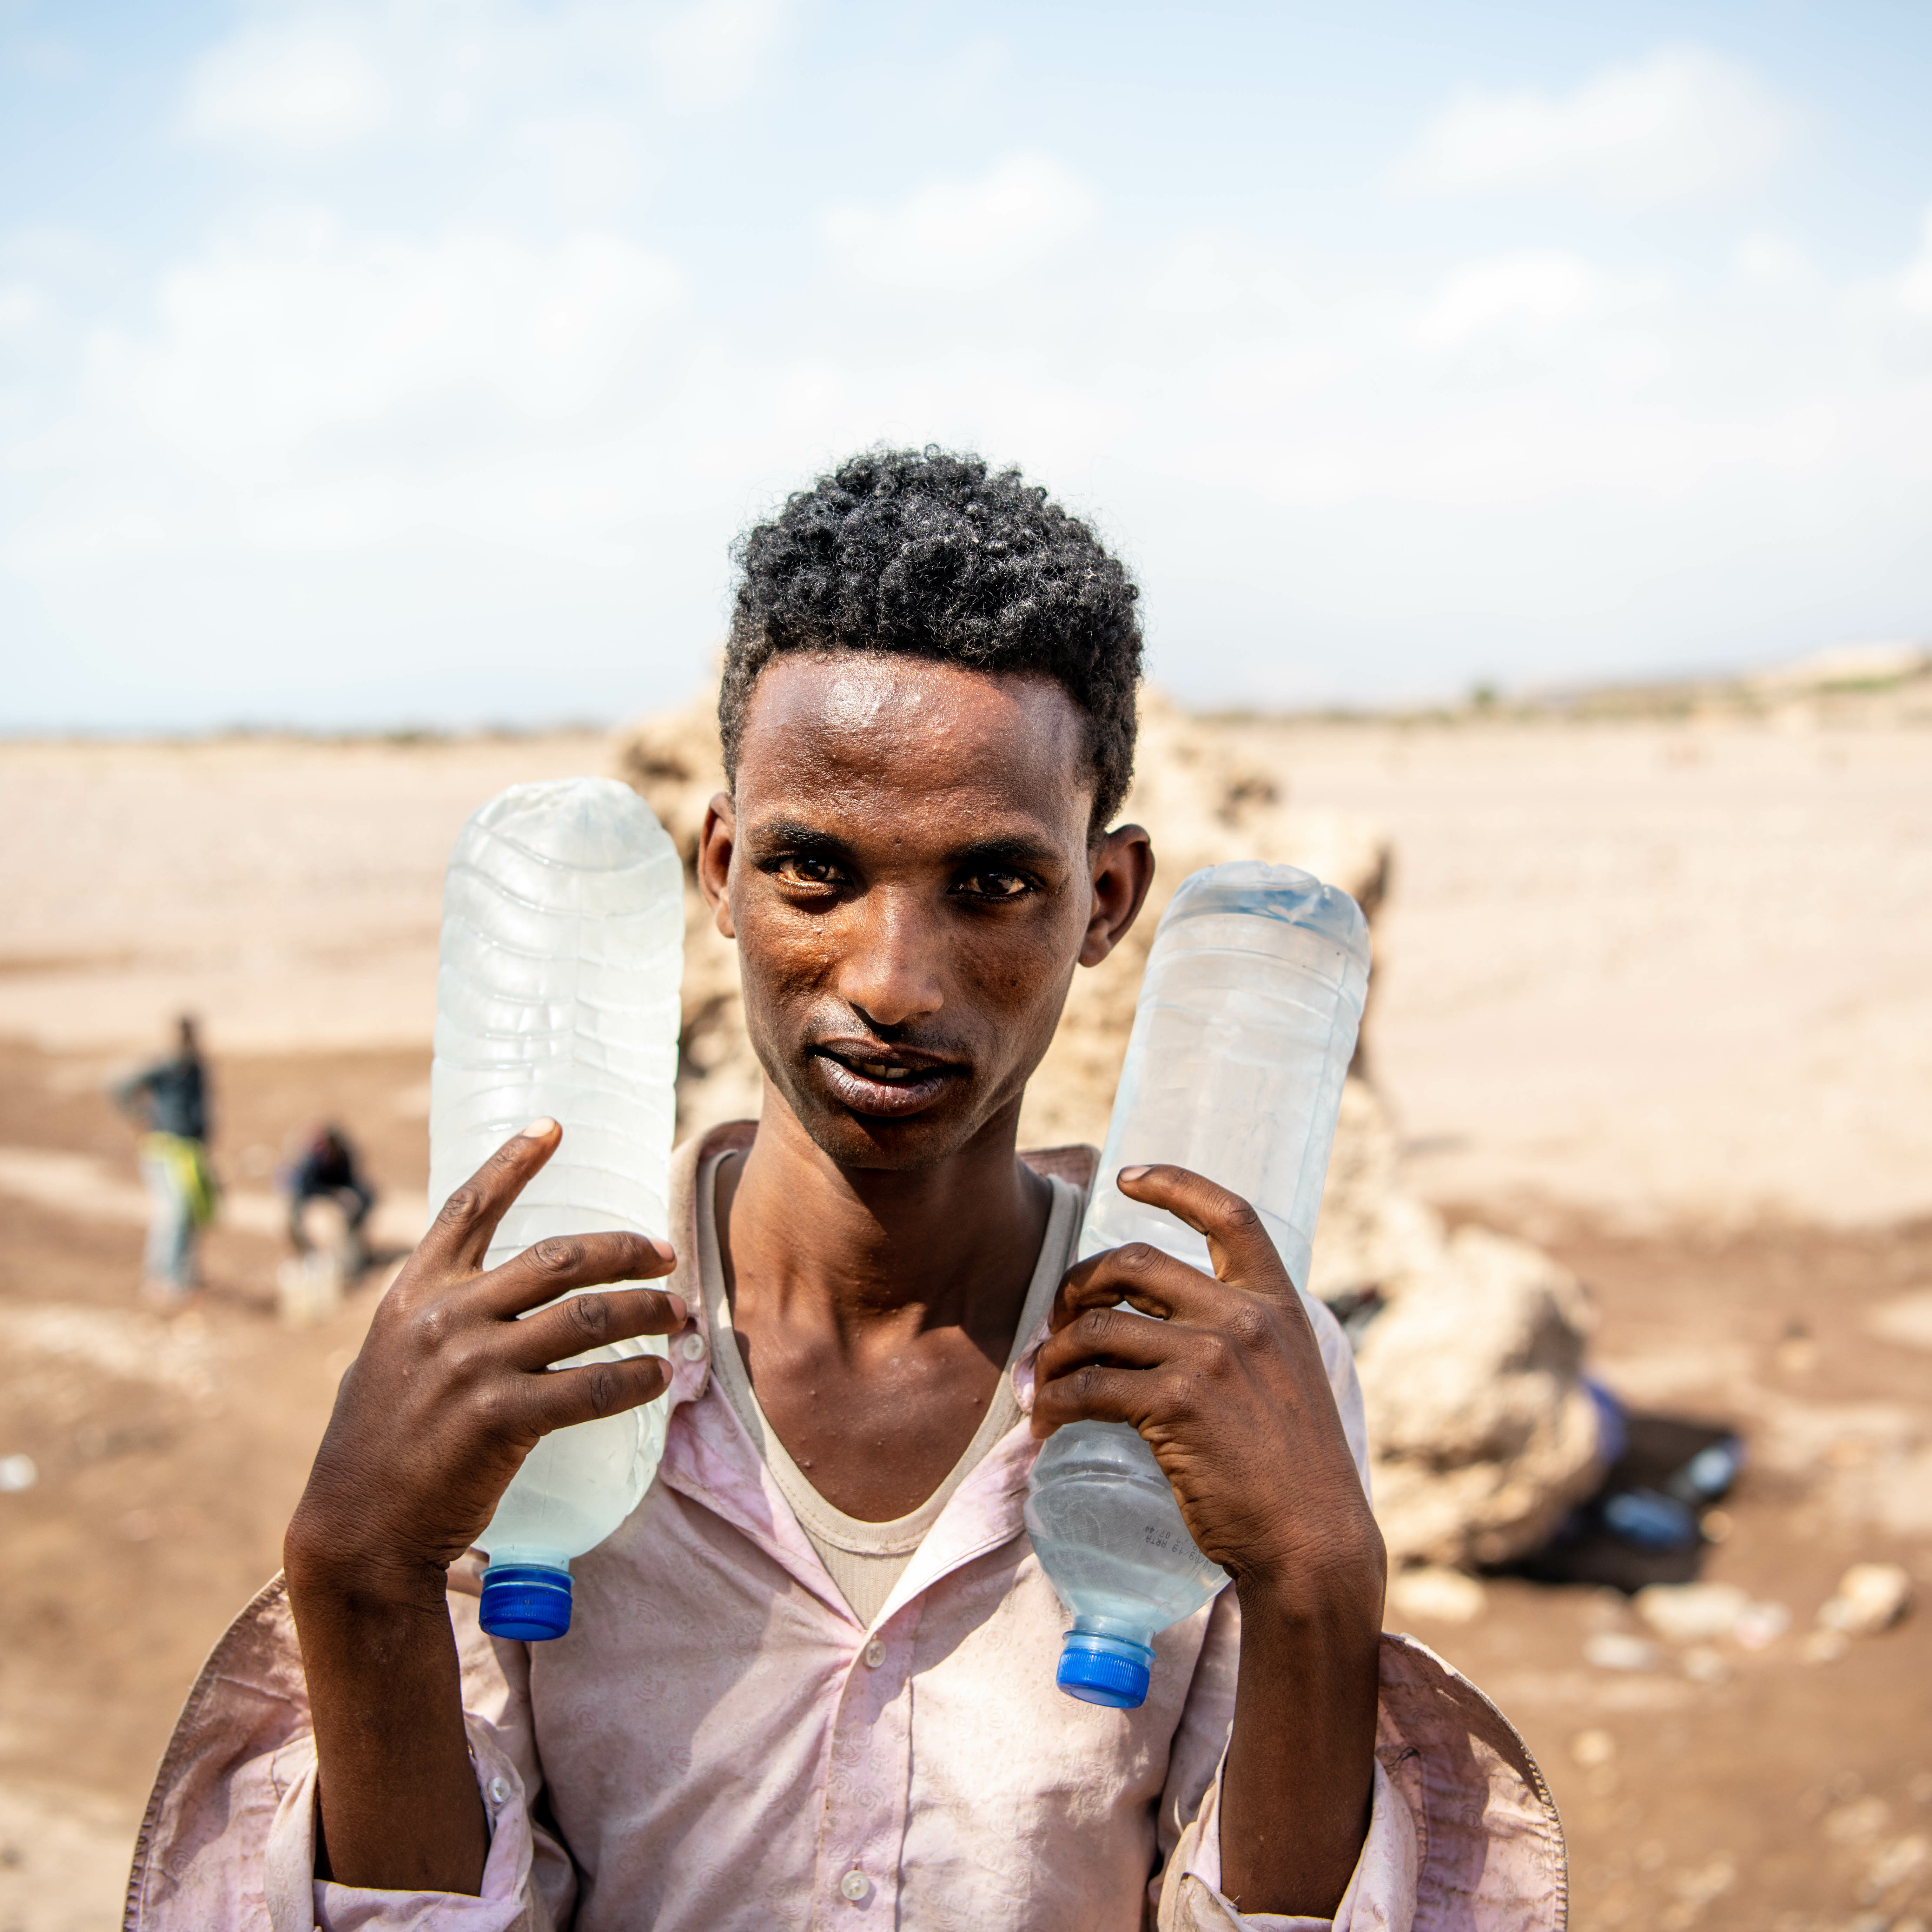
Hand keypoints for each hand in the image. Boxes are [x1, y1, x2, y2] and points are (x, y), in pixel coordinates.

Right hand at [285, 1118, 685, 1609]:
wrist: (359, 1532)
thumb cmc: (377, 1448)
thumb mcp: (388, 1360)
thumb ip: (432, 1321)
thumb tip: (480, 1296)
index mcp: (413, 1294)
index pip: (469, 1205)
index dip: (514, 1161)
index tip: (554, 1125)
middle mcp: (444, 1316)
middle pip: (559, 1257)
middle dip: (625, 1249)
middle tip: (665, 1255)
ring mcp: (473, 1366)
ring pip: (586, 1317)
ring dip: (645, 1311)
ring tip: (678, 1315)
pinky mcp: (501, 1418)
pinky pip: (591, 1387)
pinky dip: (635, 1379)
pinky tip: (659, 1378)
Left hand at [1030, 1163, 1381, 1598]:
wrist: (1311, 1542)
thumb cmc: (1292, 1473)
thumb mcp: (1285, 1379)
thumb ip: (1237, 1338)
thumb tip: (1153, 1321)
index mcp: (1277, 1304)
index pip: (1229, 1214)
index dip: (1175, 1184)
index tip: (1127, 1177)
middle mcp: (1243, 1318)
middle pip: (1132, 1263)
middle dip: (1078, 1283)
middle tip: (1056, 1320)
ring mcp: (1210, 1357)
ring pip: (1097, 1328)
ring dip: (1054, 1356)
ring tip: (1042, 1387)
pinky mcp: (1176, 1404)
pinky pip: (1089, 1386)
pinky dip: (1056, 1402)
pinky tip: (1047, 1424)